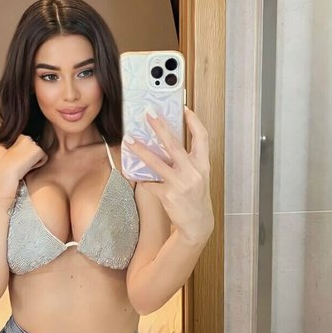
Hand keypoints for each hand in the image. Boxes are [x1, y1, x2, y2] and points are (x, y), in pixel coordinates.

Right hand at [0, 134, 47, 180]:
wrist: (7, 170)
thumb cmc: (8, 165)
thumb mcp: (13, 152)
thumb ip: (22, 149)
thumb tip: (30, 153)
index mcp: (20, 136)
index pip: (30, 146)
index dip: (25, 155)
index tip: (18, 159)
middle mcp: (27, 137)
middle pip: (35, 149)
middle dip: (31, 156)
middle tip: (21, 162)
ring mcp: (34, 143)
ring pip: (40, 154)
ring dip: (34, 160)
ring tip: (24, 164)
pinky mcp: (39, 150)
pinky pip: (44, 158)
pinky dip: (38, 164)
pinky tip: (28, 165)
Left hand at [123, 106, 213, 244]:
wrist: (198, 223)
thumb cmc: (196, 196)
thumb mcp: (198, 176)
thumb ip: (188, 160)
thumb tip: (166, 142)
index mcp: (203, 165)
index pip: (202, 137)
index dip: (194, 121)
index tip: (184, 109)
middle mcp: (193, 172)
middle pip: (174, 144)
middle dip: (160, 126)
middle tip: (149, 114)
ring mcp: (180, 184)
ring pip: (156, 162)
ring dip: (140, 149)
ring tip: (129, 139)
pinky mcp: (167, 195)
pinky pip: (150, 182)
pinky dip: (142, 178)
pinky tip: (136, 174)